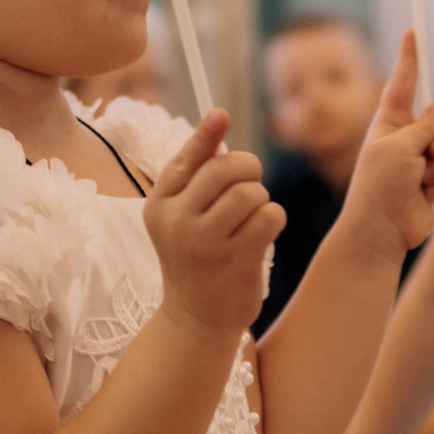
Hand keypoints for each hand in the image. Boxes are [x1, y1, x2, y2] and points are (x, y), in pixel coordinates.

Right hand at [145, 110, 283, 340]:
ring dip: (261, 198)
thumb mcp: (182, 218)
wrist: (195, 319)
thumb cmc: (195, 257)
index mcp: (160, 205)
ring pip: (250, 191)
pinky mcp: (236, 259)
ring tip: (252, 217)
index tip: (221, 114)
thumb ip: (196, 175)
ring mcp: (205, 242)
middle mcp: (177, 221)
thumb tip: (217, 120)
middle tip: (251, 184)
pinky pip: (270, 215)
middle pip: (225, 169)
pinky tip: (263, 234)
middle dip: (248, 168)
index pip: (186, 160)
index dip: (206, 134)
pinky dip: (274, 218)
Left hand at [341, 33, 433, 263]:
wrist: (381, 233)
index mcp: (391, 123)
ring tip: (425, 183)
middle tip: (427, 157)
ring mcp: (426, 163)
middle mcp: (410, 139)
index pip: (403, 83)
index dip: (409, 58)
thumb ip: (424, 126)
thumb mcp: (397, 147)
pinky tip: (433, 201)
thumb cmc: (378, 188)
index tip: (411, 32)